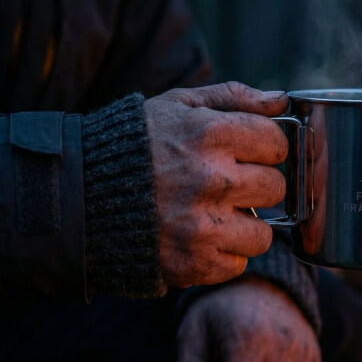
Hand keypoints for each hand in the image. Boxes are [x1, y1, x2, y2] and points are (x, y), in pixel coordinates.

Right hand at [143, 82, 288, 287]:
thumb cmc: (137, 143)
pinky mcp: (192, 263)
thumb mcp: (179, 105)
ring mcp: (201, 226)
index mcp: (208, 134)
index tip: (250, 151)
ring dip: (245, 225)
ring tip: (217, 214)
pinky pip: (237, 264)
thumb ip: (234, 98)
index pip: (276, 143)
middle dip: (257, 185)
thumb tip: (281, 101)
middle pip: (276, 189)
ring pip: (263, 234)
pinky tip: (199, 236)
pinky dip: (222, 254)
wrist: (79, 195)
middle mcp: (209, 180)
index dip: (265, 147)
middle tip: (230, 184)